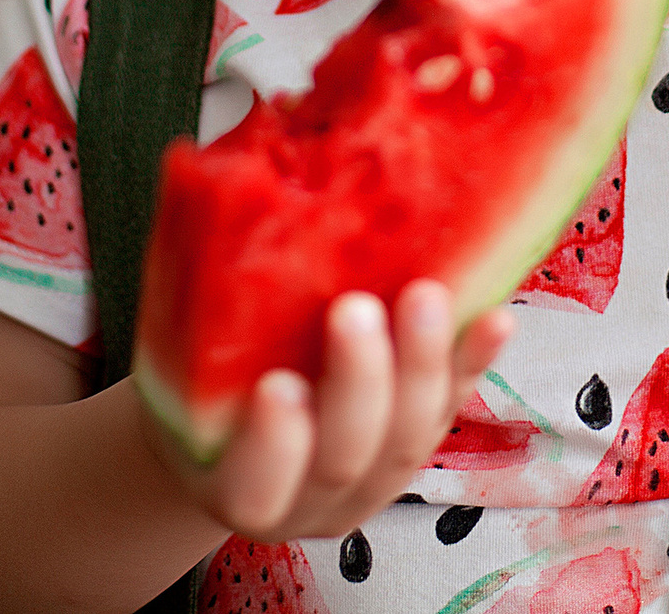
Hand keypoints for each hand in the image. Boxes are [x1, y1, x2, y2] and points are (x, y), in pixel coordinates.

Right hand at [150, 281, 512, 542]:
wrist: (235, 433)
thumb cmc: (198, 381)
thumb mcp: (174, 357)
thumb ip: (184, 294)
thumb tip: (186, 169)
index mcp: (234, 486)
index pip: (255, 486)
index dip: (273, 444)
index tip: (277, 384)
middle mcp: (311, 499)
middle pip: (346, 458)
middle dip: (358, 383)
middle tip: (355, 309)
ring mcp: (373, 481)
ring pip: (409, 438)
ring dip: (423, 366)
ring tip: (426, 297)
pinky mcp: (417, 444)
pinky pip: (454, 408)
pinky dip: (474, 363)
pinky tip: (495, 319)